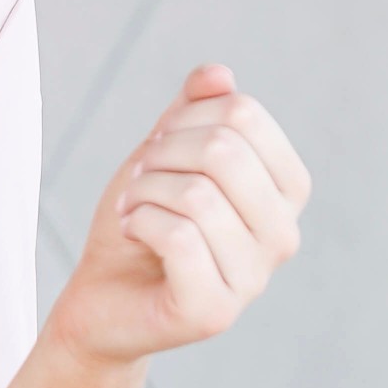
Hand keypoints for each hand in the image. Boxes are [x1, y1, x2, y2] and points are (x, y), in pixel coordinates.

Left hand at [47, 64, 309, 373]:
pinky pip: (180, 239)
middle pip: (224, 151)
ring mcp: (254, 279)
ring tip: (131, 211)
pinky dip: (138, 224)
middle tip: (139, 182)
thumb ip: (193, 112)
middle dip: (161, 156)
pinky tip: (132, 235)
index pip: (244, 115)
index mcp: (285, 190)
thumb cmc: (140, 221)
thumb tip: (218, 75)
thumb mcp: (163, 154)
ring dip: (143, 193)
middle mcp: (283, 236)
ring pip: (198, 196)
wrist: (102, 297)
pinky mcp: (214, 312)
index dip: (185, 119)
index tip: (159, 149)